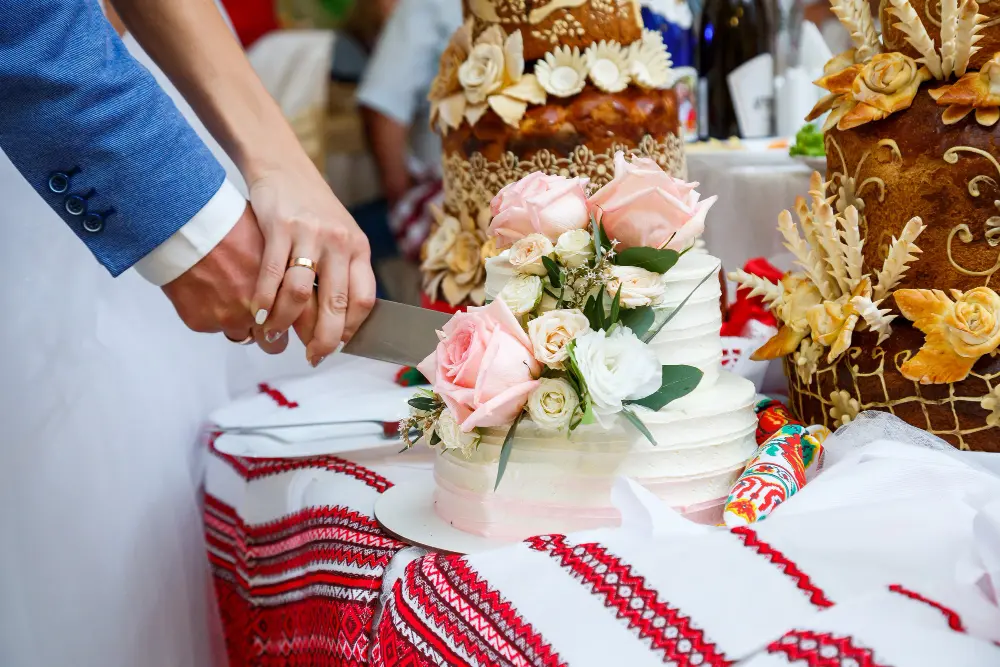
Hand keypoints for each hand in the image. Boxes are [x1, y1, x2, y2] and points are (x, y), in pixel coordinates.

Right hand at [161, 204, 300, 354]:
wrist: (188, 226)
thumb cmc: (230, 227)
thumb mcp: (273, 245)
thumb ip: (285, 274)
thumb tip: (293, 283)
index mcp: (284, 291)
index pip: (302, 325)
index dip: (303, 331)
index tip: (298, 330)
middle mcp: (260, 312)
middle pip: (274, 344)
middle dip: (272, 336)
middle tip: (265, 324)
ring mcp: (231, 320)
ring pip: (242, 336)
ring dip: (240, 323)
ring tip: (229, 295)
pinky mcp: (204, 322)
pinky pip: (213, 326)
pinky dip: (212, 312)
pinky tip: (208, 288)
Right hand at [246, 162, 376, 366]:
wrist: (284, 168)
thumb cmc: (313, 210)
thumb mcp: (341, 238)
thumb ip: (343, 274)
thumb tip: (339, 324)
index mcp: (358, 249)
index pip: (364, 300)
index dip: (351, 330)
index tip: (337, 346)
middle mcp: (339, 242)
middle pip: (336, 304)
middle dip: (322, 338)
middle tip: (311, 357)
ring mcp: (310, 234)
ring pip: (301, 293)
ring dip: (286, 322)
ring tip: (275, 335)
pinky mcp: (280, 227)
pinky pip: (272, 275)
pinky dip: (265, 300)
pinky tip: (259, 314)